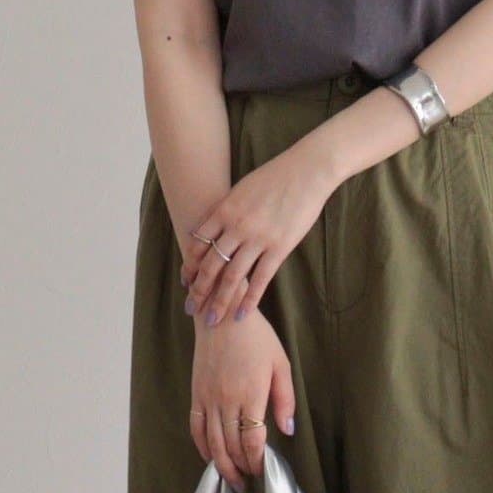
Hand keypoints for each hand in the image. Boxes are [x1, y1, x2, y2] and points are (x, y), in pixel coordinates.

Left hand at [181, 140, 334, 327]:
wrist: (306, 171)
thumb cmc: (276, 176)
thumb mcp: (243, 188)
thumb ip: (227, 209)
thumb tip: (214, 224)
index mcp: (224, 210)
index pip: (198, 244)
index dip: (190, 265)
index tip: (186, 282)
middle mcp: (236, 227)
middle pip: (210, 265)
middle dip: (198, 290)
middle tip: (190, 308)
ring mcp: (257, 238)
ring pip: (232, 277)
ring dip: (219, 302)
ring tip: (212, 321)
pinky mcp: (279, 248)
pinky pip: (260, 279)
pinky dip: (249, 299)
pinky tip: (241, 314)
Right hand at [190, 307, 296, 490]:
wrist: (222, 315)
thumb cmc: (256, 338)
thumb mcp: (280, 364)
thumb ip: (285, 399)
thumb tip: (288, 429)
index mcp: (251, 394)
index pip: (252, 440)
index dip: (257, 461)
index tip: (263, 471)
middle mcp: (227, 400)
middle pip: (231, 447)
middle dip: (241, 469)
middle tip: (249, 482)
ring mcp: (209, 398)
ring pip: (213, 443)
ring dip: (223, 466)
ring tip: (232, 480)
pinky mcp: (197, 394)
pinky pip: (196, 427)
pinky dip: (202, 447)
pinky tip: (210, 458)